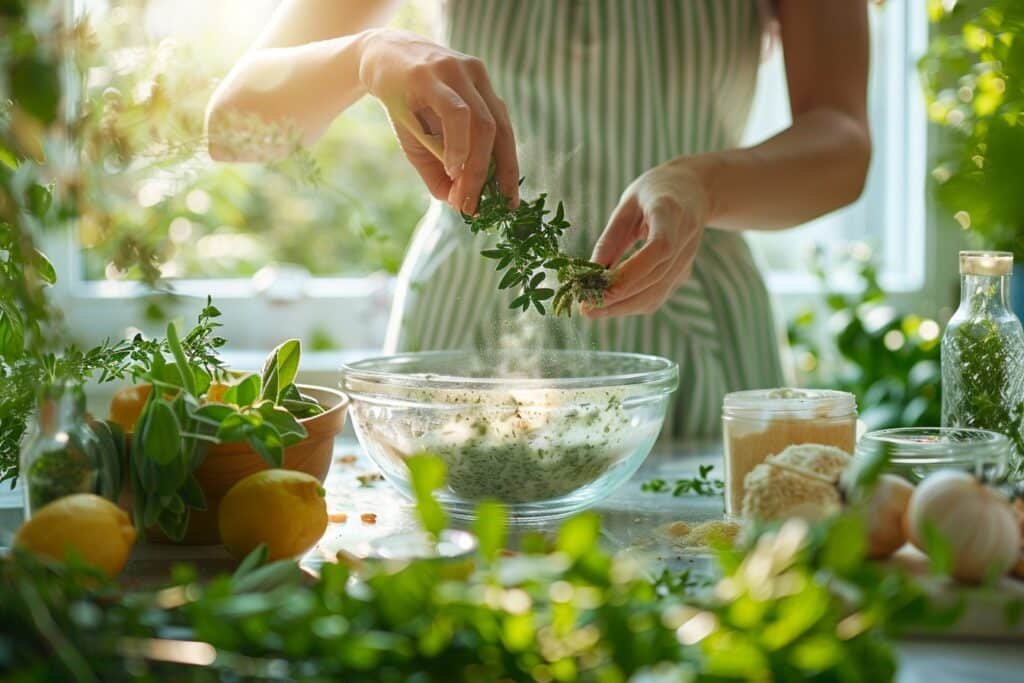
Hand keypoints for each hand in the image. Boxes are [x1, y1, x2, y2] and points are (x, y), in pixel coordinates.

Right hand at [358, 29, 518, 212]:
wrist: (373, 58)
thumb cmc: (404, 103)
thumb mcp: (423, 144)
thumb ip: (441, 173)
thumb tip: (458, 205)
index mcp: (484, 93)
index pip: (506, 135)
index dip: (510, 170)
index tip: (509, 203)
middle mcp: (476, 79)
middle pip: (499, 132)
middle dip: (495, 175)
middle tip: (480, 207)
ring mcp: (456, 73)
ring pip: (482, 124)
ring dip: (476, 167)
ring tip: (464, 196)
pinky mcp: (431, 74)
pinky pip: (456, 113)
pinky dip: (459, 144)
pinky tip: (454, 168)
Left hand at [583, 160, 710, 318]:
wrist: (693, 192)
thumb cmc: (654, 193)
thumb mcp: (628, 203)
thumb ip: (611, 237)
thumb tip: (590, 273)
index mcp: (672, 213)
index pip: (660, 248)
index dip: (631, 273)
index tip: (600, 288)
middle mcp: (685, 240)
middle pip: (656, 278)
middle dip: (619, 297)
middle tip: (585, 308)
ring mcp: (687, 260)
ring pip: (657, 294)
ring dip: (622, 307)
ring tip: (591, 310)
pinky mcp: (682, 274)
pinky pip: (657, 296)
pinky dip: (631, 305)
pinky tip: (608, 305)